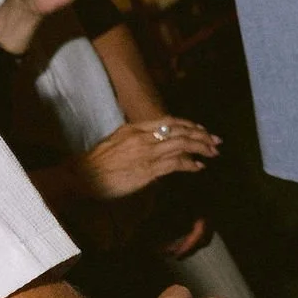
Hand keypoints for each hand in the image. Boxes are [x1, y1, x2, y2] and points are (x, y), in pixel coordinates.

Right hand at [69, 116, 218, 205]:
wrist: (82, 175)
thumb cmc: (98, 162)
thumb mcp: (117, 140)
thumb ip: (138, 138)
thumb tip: (155, 141)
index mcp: (135, 128)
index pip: (170, 121)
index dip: (189, 124)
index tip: (202, 130)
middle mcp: (143, 137)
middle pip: (180, 130)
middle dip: (201, 135)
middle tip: (216, 141)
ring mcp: (146, 153)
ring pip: (181, 144)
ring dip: (200, 148)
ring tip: (212, 152)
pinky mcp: (146, 170)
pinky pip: (174, 164)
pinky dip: (189, 164)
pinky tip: (198, 166)